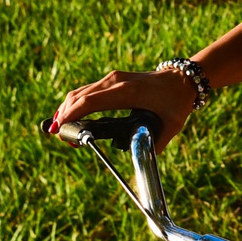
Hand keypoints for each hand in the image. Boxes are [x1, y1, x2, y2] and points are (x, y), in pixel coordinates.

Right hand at [44, 67, 199, 146]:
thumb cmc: (176, 102)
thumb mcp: (171, 126)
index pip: (91, 102)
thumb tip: (142, 162)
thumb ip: (156, 145)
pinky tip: (69, 115)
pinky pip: (88, 90)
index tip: (60, 129)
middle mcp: (116, 81)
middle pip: (80, 96)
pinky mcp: (113, 79)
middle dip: (64, 115)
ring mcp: (113, 78)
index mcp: (127, 92)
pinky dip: (76, 103)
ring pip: (80, 92)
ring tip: (59, 128)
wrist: (183, 79)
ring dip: (67, 108)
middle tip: (57, 135)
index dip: (72, 115)